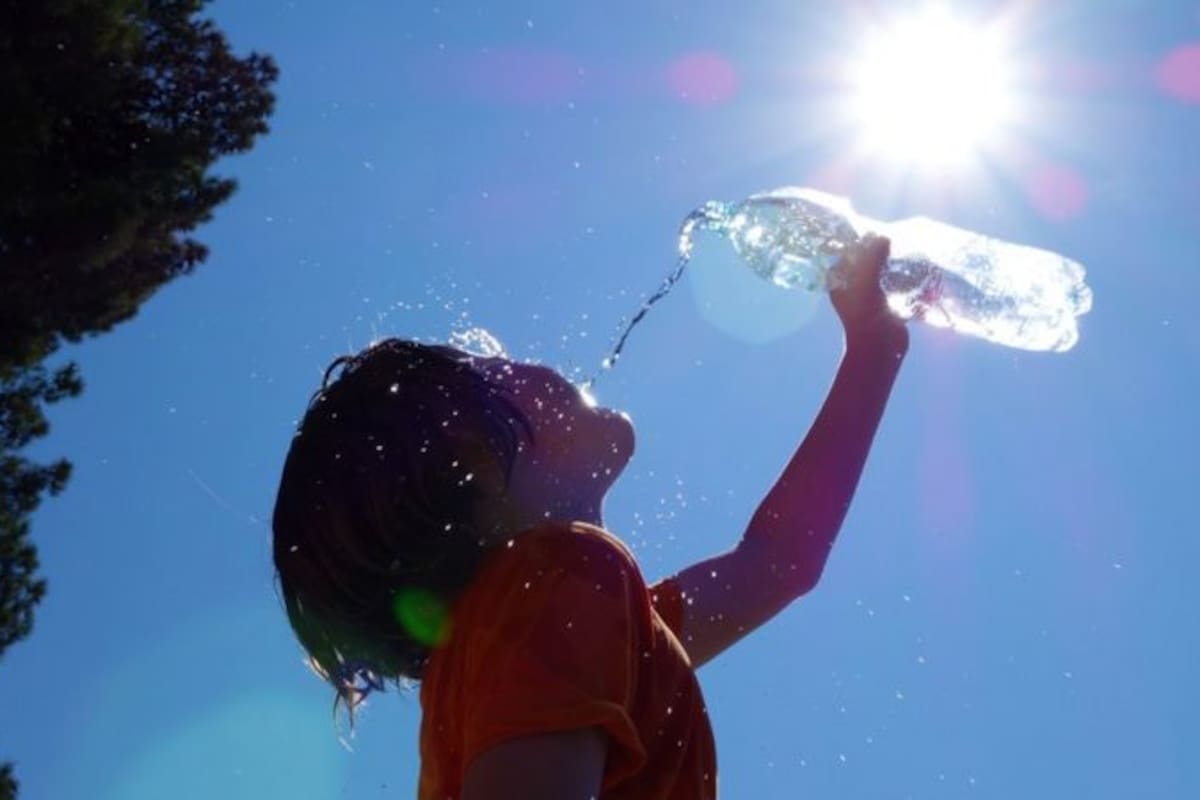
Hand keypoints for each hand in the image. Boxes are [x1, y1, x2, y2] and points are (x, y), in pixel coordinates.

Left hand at [830, 235, 908, 349]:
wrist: (878, 347)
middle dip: (881, 250)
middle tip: (898, 239)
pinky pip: (894, 282)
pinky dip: (903, 275)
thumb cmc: (865, 314)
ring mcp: (869, 293)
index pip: (849, 251)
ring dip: (894, 262)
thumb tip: (883, 237)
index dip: (863, 240)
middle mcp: (851, 284)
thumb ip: (872, 257)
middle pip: (867, 259)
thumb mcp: (865, 281)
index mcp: (838, 278)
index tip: (881, 231)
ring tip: (909, 250)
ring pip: (882, 269)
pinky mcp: (886, 301)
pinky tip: (916, 267)